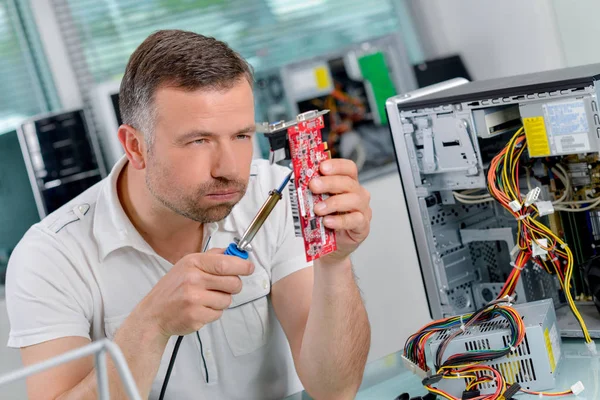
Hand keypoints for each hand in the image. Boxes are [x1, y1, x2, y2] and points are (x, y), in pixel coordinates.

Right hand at [135, 248, 253, 337]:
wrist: (154, 313)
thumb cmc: (173, 288)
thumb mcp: (187, 265)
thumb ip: (212, 257)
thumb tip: (237, 252)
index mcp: (193, 263)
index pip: (226, 263)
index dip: (242, 266)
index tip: (249, 268)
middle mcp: (193, 279)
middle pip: (233, 282)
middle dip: (234, 286)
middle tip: (224, 286)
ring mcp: (194, 299)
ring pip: (228, 300)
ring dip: (221, 300)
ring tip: (206, 299)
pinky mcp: (196, 316)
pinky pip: (219, 314)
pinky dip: (213, 312)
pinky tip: (200, 309)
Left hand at [309, 159, 371, 264]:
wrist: (332, 244)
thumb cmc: (326, 219)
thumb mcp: (319, 202)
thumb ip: (314, 191)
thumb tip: (300, 180)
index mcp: (348, 184)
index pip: (348, 168)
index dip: (336, 165)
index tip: (322, 167)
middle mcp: (359, 194)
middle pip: (348, 183)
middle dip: (329, 183)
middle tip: (314, 186)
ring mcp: (363, 210)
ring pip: (354, 200)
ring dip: (333, 203)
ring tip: (318, 209)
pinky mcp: (362, 226)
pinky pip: (355, 220)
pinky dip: (339, 220)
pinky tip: (328, 221)